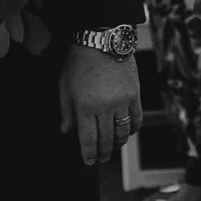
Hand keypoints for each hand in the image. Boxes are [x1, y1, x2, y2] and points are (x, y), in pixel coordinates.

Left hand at [57, 42, 142, 165]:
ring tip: (113, 147)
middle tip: (101, 159)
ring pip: (123, 132)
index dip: (89, 154)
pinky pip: (136, 119)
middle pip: (106, 139)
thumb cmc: (79, 60)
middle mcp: (105, 107)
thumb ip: (65, 110)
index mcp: (85, 106)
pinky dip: (132, 129)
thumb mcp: (64, 85)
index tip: (89, 161)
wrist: (102, 39)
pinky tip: (127, 133)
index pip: (88, 139)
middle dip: (103, 152)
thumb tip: (66, 130)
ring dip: (118, 143)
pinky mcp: (135, 95)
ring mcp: (122, 102)